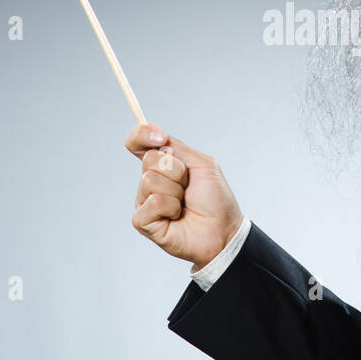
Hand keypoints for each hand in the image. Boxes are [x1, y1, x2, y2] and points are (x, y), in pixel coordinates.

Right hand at [124, 123, 245, 270]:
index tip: (159, 137)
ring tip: (184, 204)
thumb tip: (152, 129)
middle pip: (149, 160)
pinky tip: (177, 217)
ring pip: (150, 181)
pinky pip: (152, 203)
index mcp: (162, 164)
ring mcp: (145, 201)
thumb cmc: (215, 199)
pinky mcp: (143, 222)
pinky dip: (170, 208)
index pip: (137, 142)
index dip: (141, 135)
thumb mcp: (201, 163)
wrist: (223, 230)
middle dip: (177, 171)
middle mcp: (150, 181)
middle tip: (188, 186)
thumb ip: (177, 146)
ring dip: (176, 191)